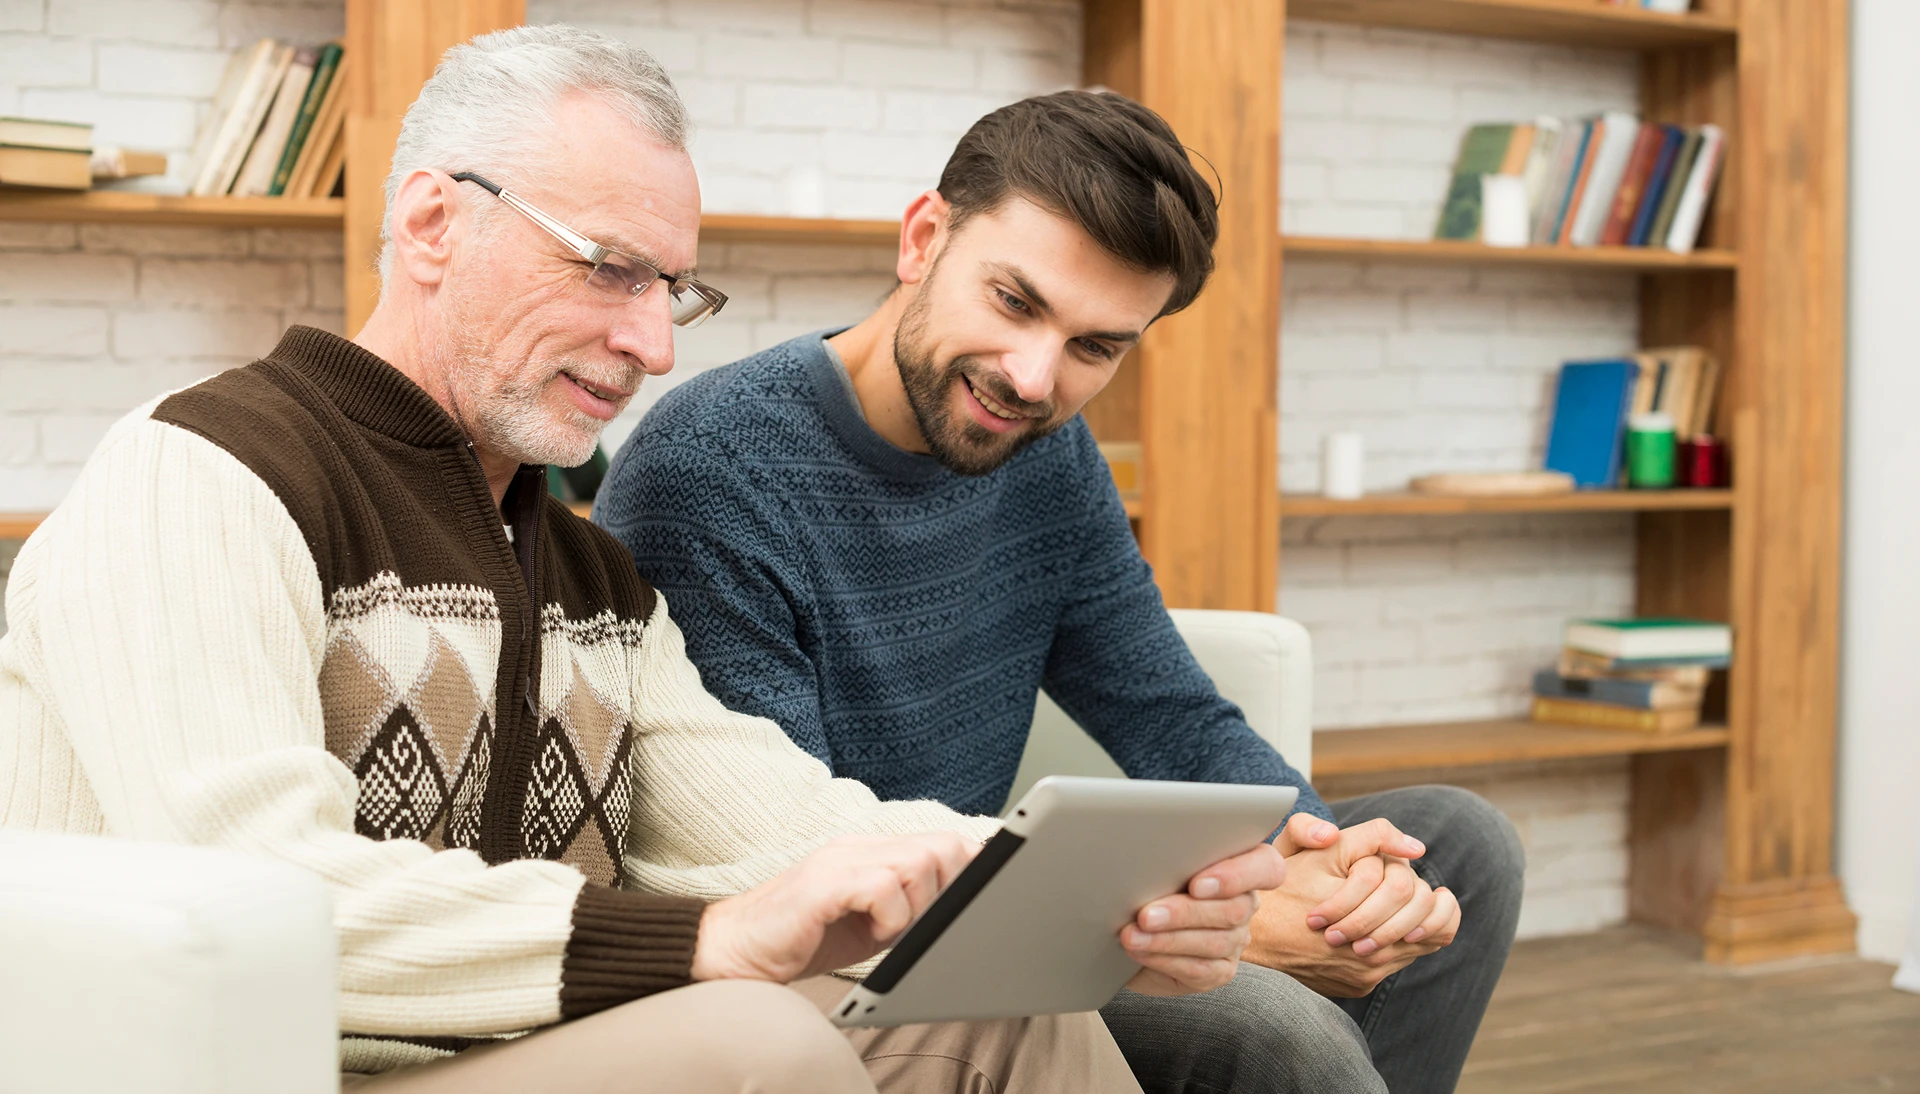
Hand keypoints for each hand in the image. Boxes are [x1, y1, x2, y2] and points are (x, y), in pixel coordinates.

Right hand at [690, 832, 976, 982]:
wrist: (733, 951)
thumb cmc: (801, 940)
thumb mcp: (869, 922)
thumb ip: (908, 905)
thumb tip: (961, 905)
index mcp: (870, 851)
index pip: (940, 840)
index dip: (968, 866)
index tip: (981, 894)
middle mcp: (857, 846)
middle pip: (940, 845)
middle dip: (947, 889)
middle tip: (918, 922)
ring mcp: (839, 860)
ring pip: (919, 863)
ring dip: (917, 907)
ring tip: (887, 929)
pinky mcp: (823, 884)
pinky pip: (883, 887)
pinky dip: (890, 919)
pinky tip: (869, 933)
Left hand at [1122, 841, 1285, 996]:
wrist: (1130, 930)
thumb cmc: (1148, 886)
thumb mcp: (1160, 866)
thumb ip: (1171, 861)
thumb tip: (1148, 861)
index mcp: (1241, 864)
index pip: (1266, 867)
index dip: (1238, 875)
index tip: (1196, 884)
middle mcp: (1245, 903)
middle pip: (1233, 909)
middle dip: (1185, 913)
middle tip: (1146, 915)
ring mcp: (1236, 939)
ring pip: (1215, 942)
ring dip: (1168, 939)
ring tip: (1132, 935)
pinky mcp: (1221, 970)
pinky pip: (1201, 969)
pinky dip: (1166, 959)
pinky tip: (1140, 951)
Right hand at [1245, 815, 1460, 996]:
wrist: (1250, 936)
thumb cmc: (1284, 888)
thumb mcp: (1323, 849)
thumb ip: (1372, 836)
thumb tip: (1416, 848)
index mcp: (1369, 917)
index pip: (1420, 898)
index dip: (1414, 883)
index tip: (1403, 871)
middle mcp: (1371, 956)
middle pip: (1424, 927)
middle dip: (1414, 903)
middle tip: (1400, 887)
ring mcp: (1365, 975)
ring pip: (1413, 948)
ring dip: (1406, 924)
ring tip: (1389, 905)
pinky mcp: (1358, 985)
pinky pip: (1392, 963)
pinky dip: (1389, 942)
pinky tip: (1370, 924)